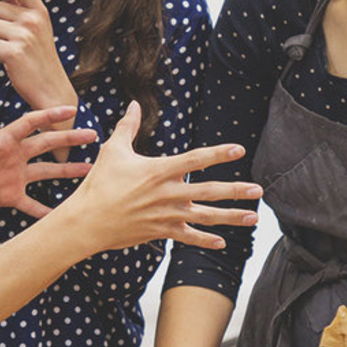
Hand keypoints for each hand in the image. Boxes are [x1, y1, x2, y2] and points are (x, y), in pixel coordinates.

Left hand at [0, 0, 76, 112]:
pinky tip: (10, 62)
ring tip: (12, 50)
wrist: (52, 89)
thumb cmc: (40, 58)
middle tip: (11, 39)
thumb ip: (22, 10)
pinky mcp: (13, 53)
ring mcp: (24, 36)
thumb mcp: (38, 29)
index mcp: (40, 12)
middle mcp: (33, 21)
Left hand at [0, 106, 93, 218]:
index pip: (30, 123)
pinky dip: (46, 210)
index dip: (50, 115)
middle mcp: (13, 156)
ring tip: (90, 171)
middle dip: (69, 139)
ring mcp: (13, 176)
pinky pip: (32, 203)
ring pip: (46, 172)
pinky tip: (62, 215)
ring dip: (66, 172)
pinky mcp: (8, 196)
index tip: (72, 108)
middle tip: (94, 136)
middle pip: (46, 144)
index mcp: (3, 141)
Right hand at [54, 102, 260, 252]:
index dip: (219, 153)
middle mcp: (168, 194)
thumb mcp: (113, 151)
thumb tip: (133, 104)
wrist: (87, 222)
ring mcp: (167, 215)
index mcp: (160, 171)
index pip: (196, 159)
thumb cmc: (99, 184)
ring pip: (206, 217)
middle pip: (210, 191)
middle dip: (236, 191)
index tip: (239, 149)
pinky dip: (205, 240)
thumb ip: (127, 127)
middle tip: (259, 191)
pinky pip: (188, 237)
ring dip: (231, 217)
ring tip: (253, 218)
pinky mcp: (161, 232)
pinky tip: (221, 242)